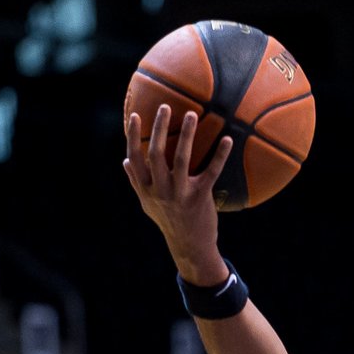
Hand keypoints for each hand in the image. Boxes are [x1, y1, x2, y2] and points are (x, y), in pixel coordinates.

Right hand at [122, 104, 232, 277]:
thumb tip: (125, 160)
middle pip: (155, 153)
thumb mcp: (147, 204)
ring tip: (191, 115)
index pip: (134, 157)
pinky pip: (211, 172)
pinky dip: (220, 155)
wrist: (189, 246)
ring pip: (181, 158)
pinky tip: (227, 140)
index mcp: (145, 188)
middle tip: (165, 106)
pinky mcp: (200, 197)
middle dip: (158, 128)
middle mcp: (160, 189)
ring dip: (186, 135)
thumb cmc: (168, 221)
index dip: (133, 136)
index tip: (135, 115)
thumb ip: (136, 182)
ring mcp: (180, 193)